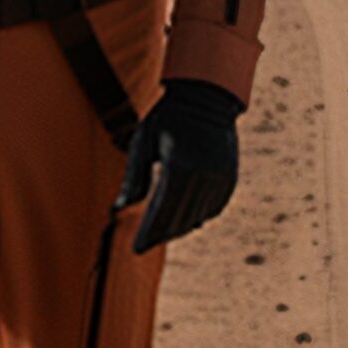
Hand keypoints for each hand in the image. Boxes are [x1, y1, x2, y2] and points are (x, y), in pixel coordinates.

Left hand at [115, 80, 241, 254]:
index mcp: (179, 167)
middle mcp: (203, 176)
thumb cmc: (166, 119)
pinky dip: (198, 216)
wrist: (205, 98)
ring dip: (179, 227)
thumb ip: (134, 179)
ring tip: (160, 233)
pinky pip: (213, 207)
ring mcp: (220, 178)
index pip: (161, 212)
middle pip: (180, 218)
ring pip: (197, 216)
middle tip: (144, 243)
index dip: (149, 233)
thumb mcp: (143, 144)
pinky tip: (186, 221)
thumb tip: (119, 208)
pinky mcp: (229, 177)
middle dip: (161, 234)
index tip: (136, 249)